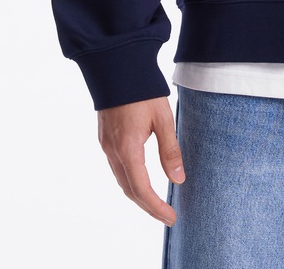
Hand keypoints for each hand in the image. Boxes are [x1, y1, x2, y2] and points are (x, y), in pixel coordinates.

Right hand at [97, 96, 184, 226]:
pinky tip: (141, 178)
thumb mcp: (163, 118)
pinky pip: (116, 167)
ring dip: (138, 194)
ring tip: (156, 202)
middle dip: (147, 206)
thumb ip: (169, 150)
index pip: (141, 189)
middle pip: (129, 189)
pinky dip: (130, 179)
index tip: (170, 217)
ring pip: (121, 179)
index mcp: (128, 149)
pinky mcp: (104, 137)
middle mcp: (112, 151)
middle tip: (166, 215)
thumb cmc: (143, 90)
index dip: (156, 207)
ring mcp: (106, 145)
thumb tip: (178, 179)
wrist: (117, 65)